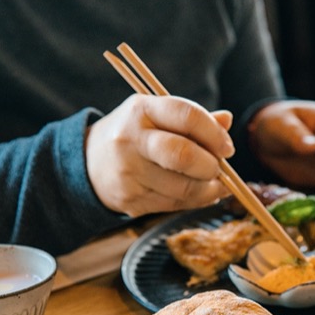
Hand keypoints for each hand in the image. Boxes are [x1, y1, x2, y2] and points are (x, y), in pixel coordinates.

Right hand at [85, 95, 234, 216]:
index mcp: (141, 110)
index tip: (227, 147)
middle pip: (182, 155)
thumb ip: (191, 118)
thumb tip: (227, 121)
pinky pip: (174, 204)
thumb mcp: (155, 116)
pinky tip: (201, 194)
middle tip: (220, 168)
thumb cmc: (133, 135)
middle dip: (211, 166)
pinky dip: (195, 201)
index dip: (214, 133)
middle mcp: (131, 139)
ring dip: (209, 189)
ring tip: (216, 184)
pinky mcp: (130, 199)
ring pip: (182, 187)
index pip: (186, 115)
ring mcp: (128, 172)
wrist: (87, 163)